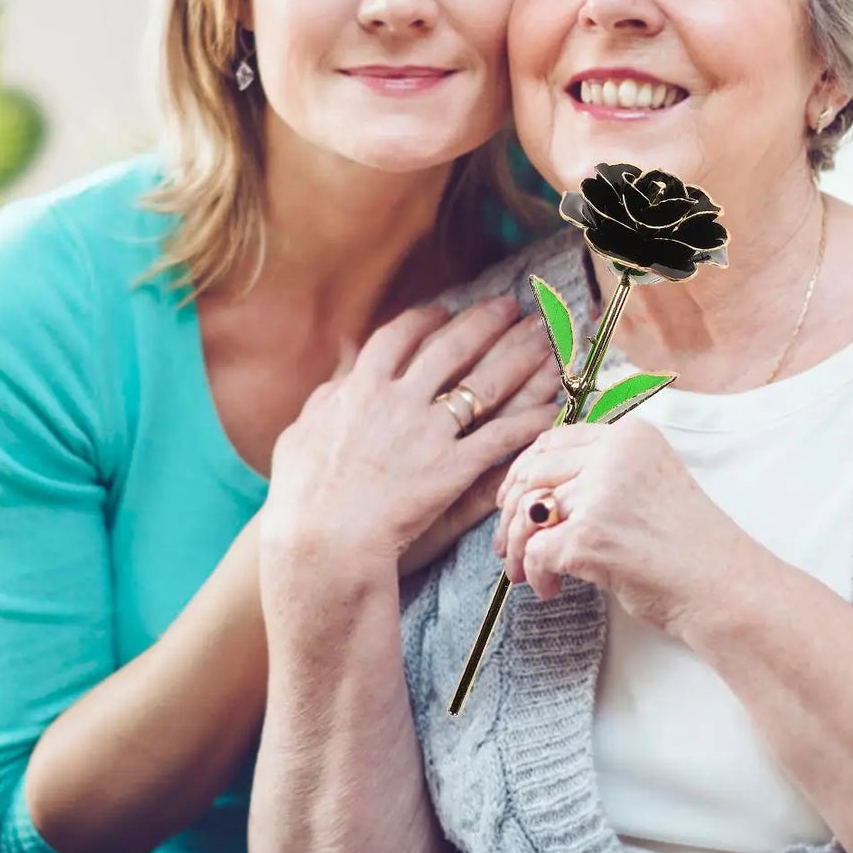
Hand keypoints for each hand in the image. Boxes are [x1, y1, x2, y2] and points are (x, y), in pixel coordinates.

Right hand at [260, 295, 559, 591]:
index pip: (400, 336)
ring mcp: (428, 435)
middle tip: (513, 309)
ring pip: (484, 385)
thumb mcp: (303, 431)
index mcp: (360, 388)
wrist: (321, 543)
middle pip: (453, 348)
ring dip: (520, 360)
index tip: (448, 311)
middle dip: (488, 323)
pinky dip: (528, 421)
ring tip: (546, 343)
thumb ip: (330, 388)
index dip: (428, 320)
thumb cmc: (301, 496)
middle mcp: (398, 401)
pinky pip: (500, 437)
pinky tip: (551, 409)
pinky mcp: (452, 470)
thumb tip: (346, 348)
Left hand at [493, 420, 730, 638]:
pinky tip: (553, 589)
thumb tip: (536, 495)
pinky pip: (536, 552)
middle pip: (533, 474)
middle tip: (507, 545)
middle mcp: (615, 454)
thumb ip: (603, 475)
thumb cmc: (689, 548)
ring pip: (527, 513)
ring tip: (524, 573)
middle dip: (511, 513)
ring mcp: (601, 493)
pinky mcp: (590, 535)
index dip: (524, 472)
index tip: (512, 500)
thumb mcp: (649, 485)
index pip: (554, 440)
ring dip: (518, 549)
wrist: (724, 587)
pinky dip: (537, 575)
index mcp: (630, 436)